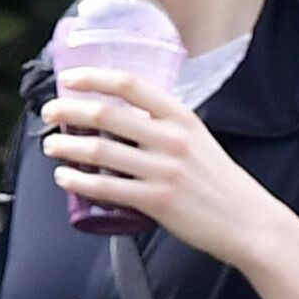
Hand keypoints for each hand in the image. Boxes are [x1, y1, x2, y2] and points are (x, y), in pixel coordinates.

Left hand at [40, 67, 279, 268]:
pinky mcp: (157, 201)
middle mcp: (171, 139)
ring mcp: (163, 171)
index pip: (131, 85)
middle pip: (107, 114)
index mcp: (182, 117)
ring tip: (50, 146)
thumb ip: (165, 127)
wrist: (248, 221)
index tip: (70, 78)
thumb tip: (127, 120)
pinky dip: (79, 181)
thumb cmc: (221, 182)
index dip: (94, 78)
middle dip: (69, 110)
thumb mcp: (199, 140)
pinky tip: (65, 178)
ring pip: (101, 151)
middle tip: (49, 112)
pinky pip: (107, 188)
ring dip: (67, 147)